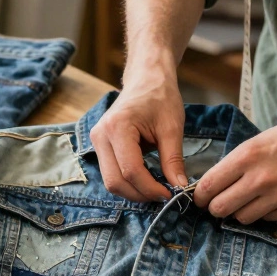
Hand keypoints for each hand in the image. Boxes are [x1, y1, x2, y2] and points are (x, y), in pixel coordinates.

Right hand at [89, 73, 187, 201]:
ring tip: (156, 189)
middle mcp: (100, 136)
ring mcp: (96, 141)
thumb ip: (173, 160)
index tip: (170, 194)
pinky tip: (146, 180)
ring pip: (110, 181)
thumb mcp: (172, 128)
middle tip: (163, 196)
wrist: (146, 79)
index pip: (130, 170)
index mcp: (118, 127)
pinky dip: (128, 182)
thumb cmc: (160, 97)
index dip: (150, 188)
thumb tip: (180, 187)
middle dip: (140, 194)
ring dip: (133, 191)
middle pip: (115, 181)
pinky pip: (111, 173)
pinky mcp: (100, 146)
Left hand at [194, 109, 276, 221]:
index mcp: (247, 156)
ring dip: (240, 212)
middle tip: (220, 202)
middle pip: (220, 208)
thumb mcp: (259, 141)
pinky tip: (270, 199)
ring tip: (248, 199)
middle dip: (216, 207)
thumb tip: (212, 185)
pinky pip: (265, 220)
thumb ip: (235, 163)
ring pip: (241, 218)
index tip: (200, 198)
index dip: (199, 196)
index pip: (208, 186)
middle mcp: (260, 179)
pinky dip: (263, 213)